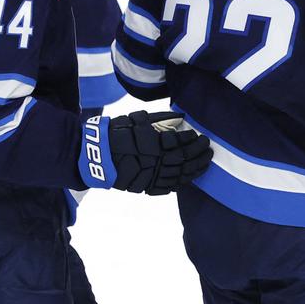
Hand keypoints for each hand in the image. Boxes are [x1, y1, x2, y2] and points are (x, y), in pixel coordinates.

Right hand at [79, 111, 211, 193]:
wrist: (96, 155)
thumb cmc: (117, 133)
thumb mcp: (138, 119)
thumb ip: (161, 118)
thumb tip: (181, 117)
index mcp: (154, 142)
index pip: (181, 142)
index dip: (192, 139)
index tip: (199, 135)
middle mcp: (155, 160)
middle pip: (185, 158)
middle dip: (199, 152)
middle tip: (208, 147)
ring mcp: (152, 175)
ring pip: (181, 174)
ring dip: (196, 168)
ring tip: (206, 162)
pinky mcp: (147, 186)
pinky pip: (170, 186)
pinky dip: (183, 181)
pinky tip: (191, 176)